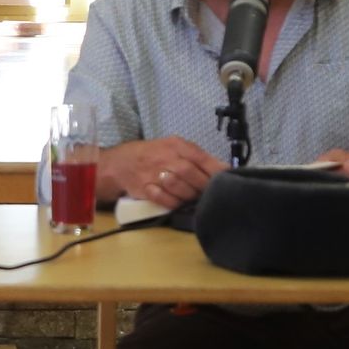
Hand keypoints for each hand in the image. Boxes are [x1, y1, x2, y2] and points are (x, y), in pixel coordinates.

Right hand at [98, 136, 227, 207]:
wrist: (122, 163)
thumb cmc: (155, 155)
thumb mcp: (175, 148)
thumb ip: (198, 157)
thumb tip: (225, 169)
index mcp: (176, 145)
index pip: (200, 157)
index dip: (215, 170)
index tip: (227, 180)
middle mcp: (164, 157)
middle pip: (190, 173)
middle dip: (203, 186)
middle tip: (209, 193)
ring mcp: (153, 173)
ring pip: (178, 187)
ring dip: (190, 195)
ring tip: (193, 197)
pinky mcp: (145, 189)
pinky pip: (164, 199)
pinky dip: (174, 203)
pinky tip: (178, 202)